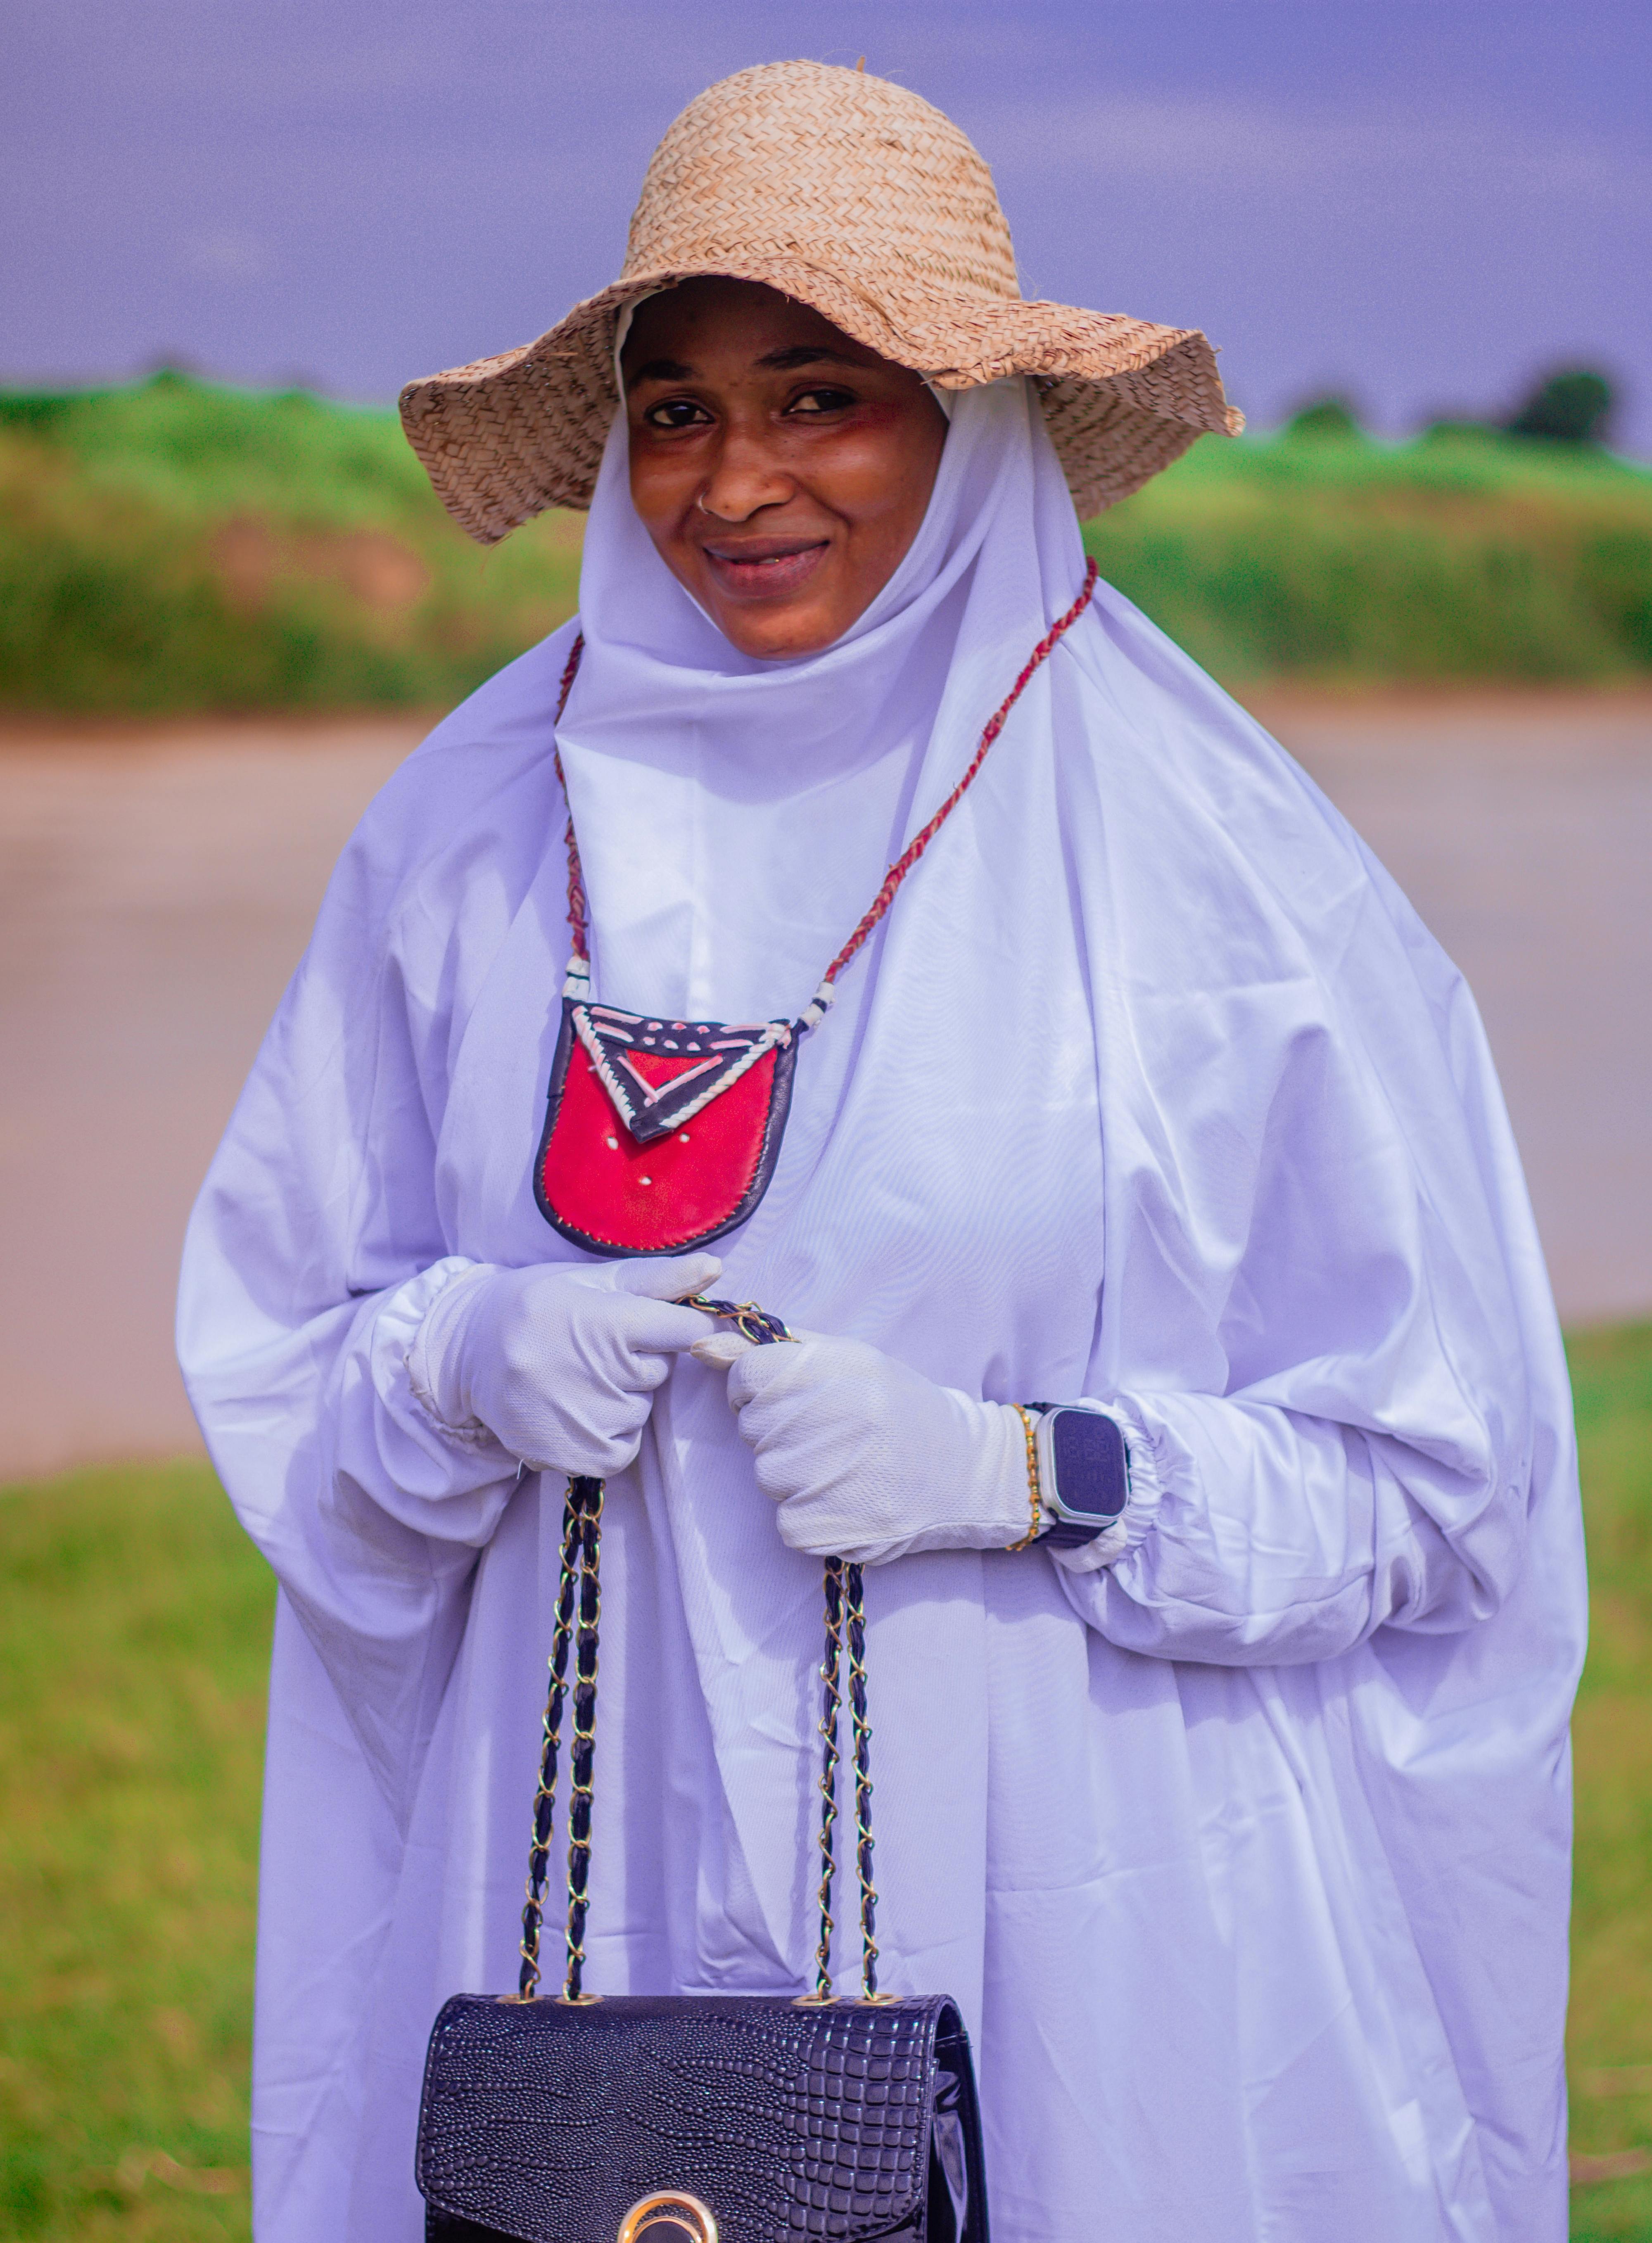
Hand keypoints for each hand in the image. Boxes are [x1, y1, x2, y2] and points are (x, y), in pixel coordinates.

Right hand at [409, 1252, 719, 1476]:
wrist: (466, 1352)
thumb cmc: (538, 1306)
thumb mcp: (593, 1281)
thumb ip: (659, 1279)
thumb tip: (716, 1268)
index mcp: (601, 1320)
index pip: (685, 1332)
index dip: (686, 1328)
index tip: (666, 1326)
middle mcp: (592, 1373)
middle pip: (661, 1371)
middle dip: (641, 1359)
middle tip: (593, 1348)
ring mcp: (583, 1420)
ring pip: (641, 1410)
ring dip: (623, 1397)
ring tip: (575, 1377)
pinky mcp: (575, 1457)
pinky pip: (624, 1447)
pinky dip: (611, 1431)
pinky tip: (575, 1408)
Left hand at [692, 1328, 1030, 1563]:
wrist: (965, 1472)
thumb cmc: (896, 1407)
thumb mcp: (845, 1360)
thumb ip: (771, 1348)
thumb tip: (699, 1344)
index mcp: (834, 1369)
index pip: (748, 1378)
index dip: (764, 1390)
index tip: (798, 1399)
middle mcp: (832, 1419)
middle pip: (753, 1429)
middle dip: (781, 1432)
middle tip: (835, 1436)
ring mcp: (830, 1477)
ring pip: (767, 1476)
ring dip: (795, 1476)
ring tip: (846, 1467)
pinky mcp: (828, 1529)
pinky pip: (786, 1522)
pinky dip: (809, 1517)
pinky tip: (850, 1499)